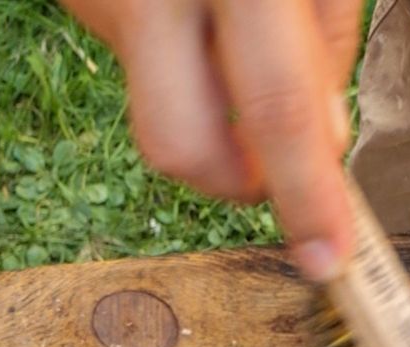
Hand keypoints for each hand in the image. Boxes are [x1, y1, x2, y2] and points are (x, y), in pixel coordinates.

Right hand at [61, 0, 362, 280]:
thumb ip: (323, 54)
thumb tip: (325, 148)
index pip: (277, 109)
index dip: (306, 197)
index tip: (326, 259)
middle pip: (182, 145)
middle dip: (237, 184)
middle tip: (271, 170)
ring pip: (160, 118)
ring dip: (213, 123)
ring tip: (235, 56)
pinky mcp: (83, 0)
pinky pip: (145, 70)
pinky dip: (186, 70)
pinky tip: (201, 18)